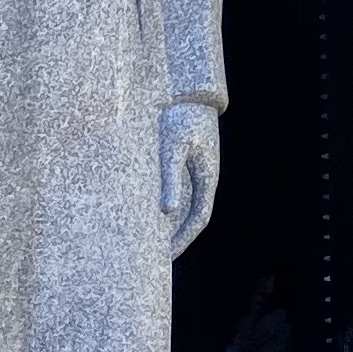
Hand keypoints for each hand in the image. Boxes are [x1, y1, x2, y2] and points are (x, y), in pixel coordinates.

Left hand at [160, 103, 221, 254]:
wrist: (189, 91)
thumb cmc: (181, 116)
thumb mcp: (172, 146)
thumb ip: (170, 178)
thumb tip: (167, 212)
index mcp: (206, 176)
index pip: (198, 218)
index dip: (184, 239)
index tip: (166, 256)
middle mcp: (203, 176)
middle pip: (192, 216)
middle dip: (176, 238)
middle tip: (155, 260)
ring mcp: (194, 169)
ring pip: (184, 205)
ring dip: (170, 225)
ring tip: (149, 244)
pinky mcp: (183, 161)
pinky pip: (176, 191)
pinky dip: (164, 206)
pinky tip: (146, 213)